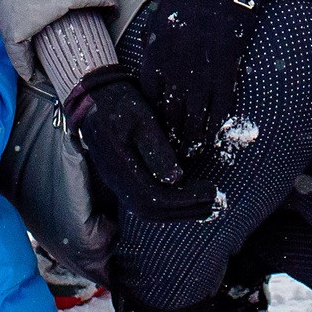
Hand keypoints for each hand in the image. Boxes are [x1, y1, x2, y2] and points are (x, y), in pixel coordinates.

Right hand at [66, 65, 217, 223]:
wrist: (95, 101)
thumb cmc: (121, 103)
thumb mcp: (141, 117)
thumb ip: (156, 148)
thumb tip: (176, 178)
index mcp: (122, 166)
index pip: (155, 196)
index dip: (186, 198)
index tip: (212, 190)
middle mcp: (116, 181)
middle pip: (151, 210)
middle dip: (186, 209)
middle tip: (216, 200)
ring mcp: (116, 183)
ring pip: (147, 210)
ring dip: (178, 211)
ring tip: (206, 203)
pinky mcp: (121, 180)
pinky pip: (144, 202)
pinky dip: (168, 206)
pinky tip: (186, 198)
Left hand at [128, 0, 268, 161]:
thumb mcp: (157, 20)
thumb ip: (151, 47)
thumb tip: (149, 68)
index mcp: (155, 57)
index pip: (148, 100)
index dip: (151, 121)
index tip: (154, 133)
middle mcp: (176, 70)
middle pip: (170, 116)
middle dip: (171, 138)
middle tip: (173, 154)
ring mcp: (202, 72)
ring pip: (195, 117)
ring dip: (193, 139)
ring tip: (192, 153)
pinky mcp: (226, 71)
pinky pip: (220, 107)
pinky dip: (216, 126)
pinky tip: (214, 137)